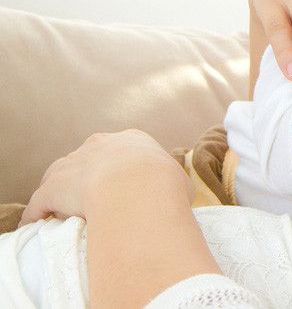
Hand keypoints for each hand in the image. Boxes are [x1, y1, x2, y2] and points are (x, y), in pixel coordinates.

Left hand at [19, 130, 191, 227]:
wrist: (138, 190)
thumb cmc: (166, 186)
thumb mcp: (181, 182)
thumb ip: (174, 184)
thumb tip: (176, 192)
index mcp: (133, 140)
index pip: (122, 150)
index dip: (121, 167)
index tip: (123, 184)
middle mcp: (101, 144)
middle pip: (87, 157)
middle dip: (88, 174)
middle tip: (94, 197)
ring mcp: (75, 162)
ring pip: (59, 175)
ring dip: (59, 190)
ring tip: (61, 210)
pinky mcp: (53, 187)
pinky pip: (39, 201)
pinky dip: (37, 213)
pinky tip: (36, 224)